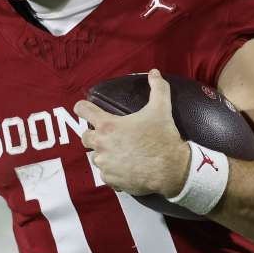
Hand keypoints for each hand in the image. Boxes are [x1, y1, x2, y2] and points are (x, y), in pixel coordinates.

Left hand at [74, 70, 190, 197]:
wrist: (171, 169)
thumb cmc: (162, 137)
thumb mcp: (161, 109)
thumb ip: (158, 88)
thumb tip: (155, 73)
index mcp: (108, 125)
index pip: (83, 110)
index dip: (83, 107)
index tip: (85, 108)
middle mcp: (101, 144)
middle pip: (84, 137)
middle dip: (93, 135)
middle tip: (109, 135)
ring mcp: (104, 164)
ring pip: (95, 157)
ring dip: (104, 154)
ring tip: (120, 153)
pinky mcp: (110, 180)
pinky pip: (105, 174)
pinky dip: (113, 171)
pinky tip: (126, 167)